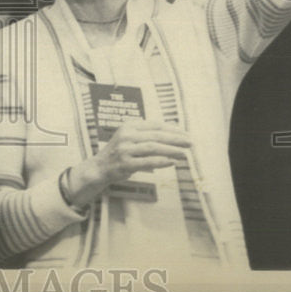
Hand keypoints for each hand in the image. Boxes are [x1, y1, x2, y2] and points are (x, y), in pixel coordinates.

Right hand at [69, 120, 190, 207]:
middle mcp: (126, 135)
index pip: (155, 124)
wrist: (100, 167)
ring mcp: (125, 149)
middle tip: (190, 142)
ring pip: (153, 147)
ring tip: (184, 153)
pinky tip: (172, 162)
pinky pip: (148, 162)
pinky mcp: (125, 164)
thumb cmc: (120, 152)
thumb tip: (174, 130)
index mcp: (129, 125)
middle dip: (176, 139)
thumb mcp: (131, 137)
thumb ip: (148, 133)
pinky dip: (162, 162)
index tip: (186, 133)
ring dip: (171, 150)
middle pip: (156, 135)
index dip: (172, 128)